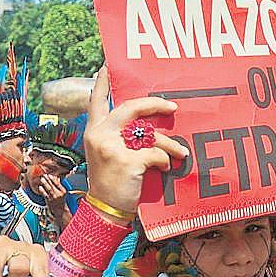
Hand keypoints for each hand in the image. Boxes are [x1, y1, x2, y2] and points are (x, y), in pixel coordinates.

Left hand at [37, 173, 68, 213]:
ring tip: (42, 179)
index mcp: (63, 191)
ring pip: (49, 189)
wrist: (60, 209)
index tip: (49, 175)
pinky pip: (45, 194)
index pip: (58, 183)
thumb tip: (57, 177)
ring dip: (45, 183)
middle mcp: (59, 194)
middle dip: (48, 179)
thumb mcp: (63, 192)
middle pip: (53, 185)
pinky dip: (42, 190)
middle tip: (44, 175)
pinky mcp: (49, 201)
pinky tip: (40, 187)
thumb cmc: (61, 199)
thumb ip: (59, 185)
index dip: (53, 179)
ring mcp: (53, 197)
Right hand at [83, 67, 188, 213]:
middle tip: (173, 106)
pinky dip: (165, 161)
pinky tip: (166, 168)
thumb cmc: (112, 182)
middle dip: (155, 104)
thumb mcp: (106, 155)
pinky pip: (156, 154)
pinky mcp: (127, 162)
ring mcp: (112, 148)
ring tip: (182, 151)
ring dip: (170, 143)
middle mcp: (100, 135)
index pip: (96, 101)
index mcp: (94, 131)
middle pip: (131, 108)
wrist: (105, 210)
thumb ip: (119, 137)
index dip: (103, 83)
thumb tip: (146, 124)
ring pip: (150, 134)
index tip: (107, 66)